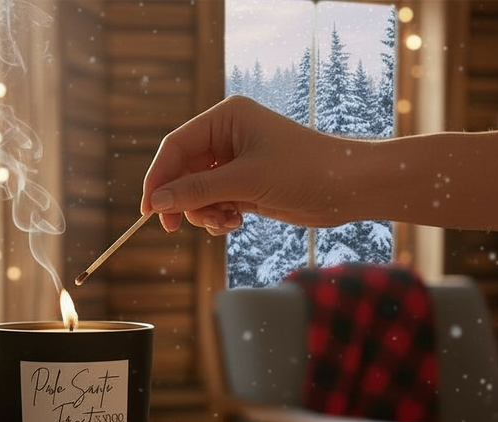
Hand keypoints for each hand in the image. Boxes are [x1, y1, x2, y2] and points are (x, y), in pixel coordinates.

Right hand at [141, 96, 350, 233]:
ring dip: (203, 212)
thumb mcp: (246, 181)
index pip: (176, 146)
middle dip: (182, 200)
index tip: (147, 209)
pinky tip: (236, 222)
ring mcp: (236, 162)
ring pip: (197, 191)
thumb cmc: (304, 170)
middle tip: (174, 227)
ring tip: (225, 221)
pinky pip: (215, 202)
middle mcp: (227, 136)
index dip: (158, 177)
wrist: (349, 188)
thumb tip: (157, 202)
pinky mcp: (246, 186)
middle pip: (183, 171)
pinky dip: (218, 217)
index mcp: (226, 118)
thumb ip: (197, 191)